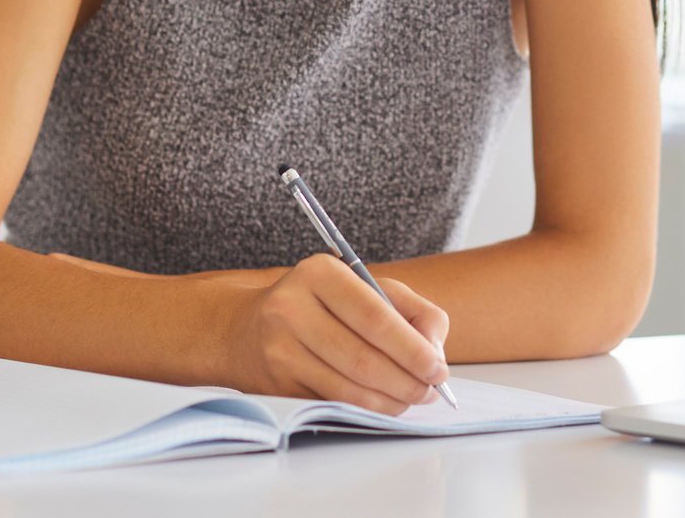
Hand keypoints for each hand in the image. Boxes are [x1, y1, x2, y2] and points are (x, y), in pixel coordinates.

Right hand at [223, 253, 450, 413]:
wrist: (246, 329)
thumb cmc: (320, 305)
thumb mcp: (364, 287)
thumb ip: (410, 310)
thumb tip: (434, 350)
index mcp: (320, 274)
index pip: (374, 316)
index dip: (412, 348)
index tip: (438, 368)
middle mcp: (292, 308)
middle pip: (363, 358)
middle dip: (407, 381)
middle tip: (432, 391)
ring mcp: (279, 349)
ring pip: (348, 388)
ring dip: (390, 401)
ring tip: (412, 399)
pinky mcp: (275, 385)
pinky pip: (332, 404)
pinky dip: (365, 410)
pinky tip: (383, 404)